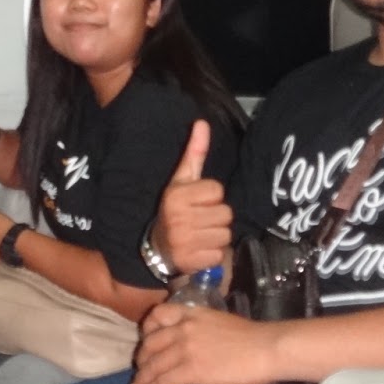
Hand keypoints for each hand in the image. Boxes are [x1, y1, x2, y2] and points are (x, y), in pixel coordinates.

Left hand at [130, 301, 275, 383]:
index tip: (145, 339)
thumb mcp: (220, 323)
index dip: (147, 329)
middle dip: (142, 360)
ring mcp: (185, 349)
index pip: (159, 314)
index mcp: (192, 313)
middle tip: (140, 371)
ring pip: (153, 365)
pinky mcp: (190, 370)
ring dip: (142, 380)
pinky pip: (162, 382)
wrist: (266, 348)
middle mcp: (183, 328)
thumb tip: (196, 348)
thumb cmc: (254, 338)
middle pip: (150, 343)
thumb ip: (202, 331)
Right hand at [152, 121, 232, 274]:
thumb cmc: (175, 210)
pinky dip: (212, 254)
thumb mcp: (181, 181)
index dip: (211, 196)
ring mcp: (184, 241)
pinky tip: (199, 250)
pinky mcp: (191, 261)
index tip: (198, 202)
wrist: (157, 248)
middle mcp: (179, 218)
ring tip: (200, 235)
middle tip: (200, 221)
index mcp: (176, 196)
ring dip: (216, 236)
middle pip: (225, 213)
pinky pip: (219, 254)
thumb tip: (202, 123)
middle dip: (216, 218)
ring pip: (225, 234)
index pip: (217, 190)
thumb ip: (194, 153)